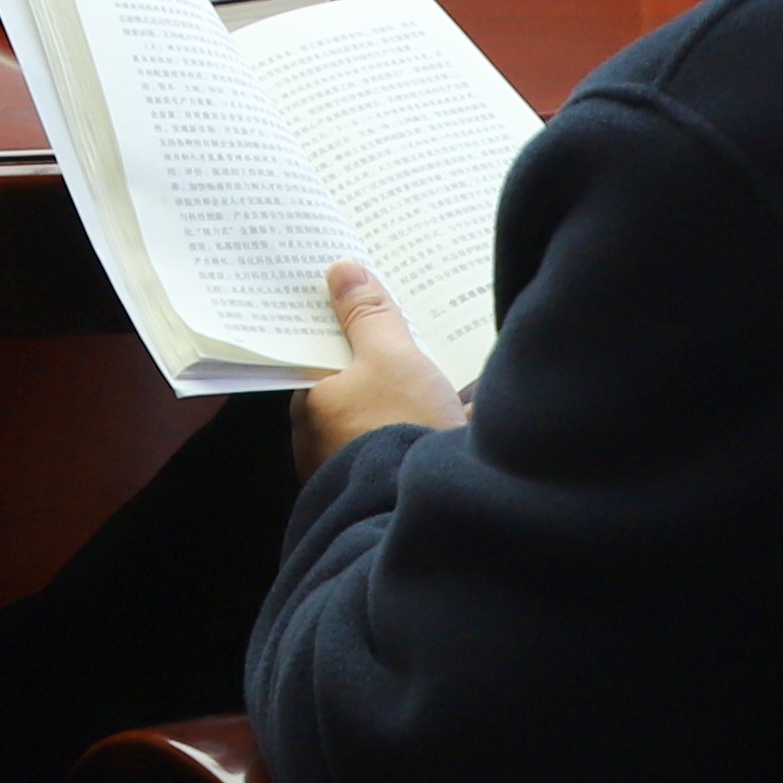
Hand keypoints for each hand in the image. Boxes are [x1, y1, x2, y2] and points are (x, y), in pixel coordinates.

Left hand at [294, 260, 467, 471]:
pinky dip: (441, 424)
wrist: (436, 510)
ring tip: (446, 367)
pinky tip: (471, 408)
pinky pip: (418, 443)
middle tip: (410, 329)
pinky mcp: (398, 484)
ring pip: (392, 415)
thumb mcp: (391, 355)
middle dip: (386, 361)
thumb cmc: (399, 427)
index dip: (344, 327)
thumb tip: (342, 271)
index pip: (320, 354)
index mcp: (312, 405)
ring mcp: (362, 466)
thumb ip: (369, 314)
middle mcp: (326, 441)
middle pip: (357, 385)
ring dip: (418, 395)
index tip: (365, 306)